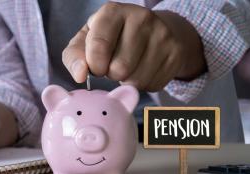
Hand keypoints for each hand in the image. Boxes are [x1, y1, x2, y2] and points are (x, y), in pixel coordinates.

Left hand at [63, 2, 205, 90]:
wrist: (153, 32)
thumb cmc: (111, 38)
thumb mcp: (86, 41)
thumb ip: (74, 57)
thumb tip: (80, 75)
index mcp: (113, 12)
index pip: (99, 45)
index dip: (94, 65)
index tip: (96, 68)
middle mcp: (141, 18)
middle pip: (120, 68)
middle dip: (112, 74)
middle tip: (114, 64)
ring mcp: (162, 35)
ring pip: (137, 80)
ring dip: (127, 81)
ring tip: (128, 67)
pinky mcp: (175, 53)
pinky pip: (152, 85)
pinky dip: (143, 84)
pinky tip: (143, 70)